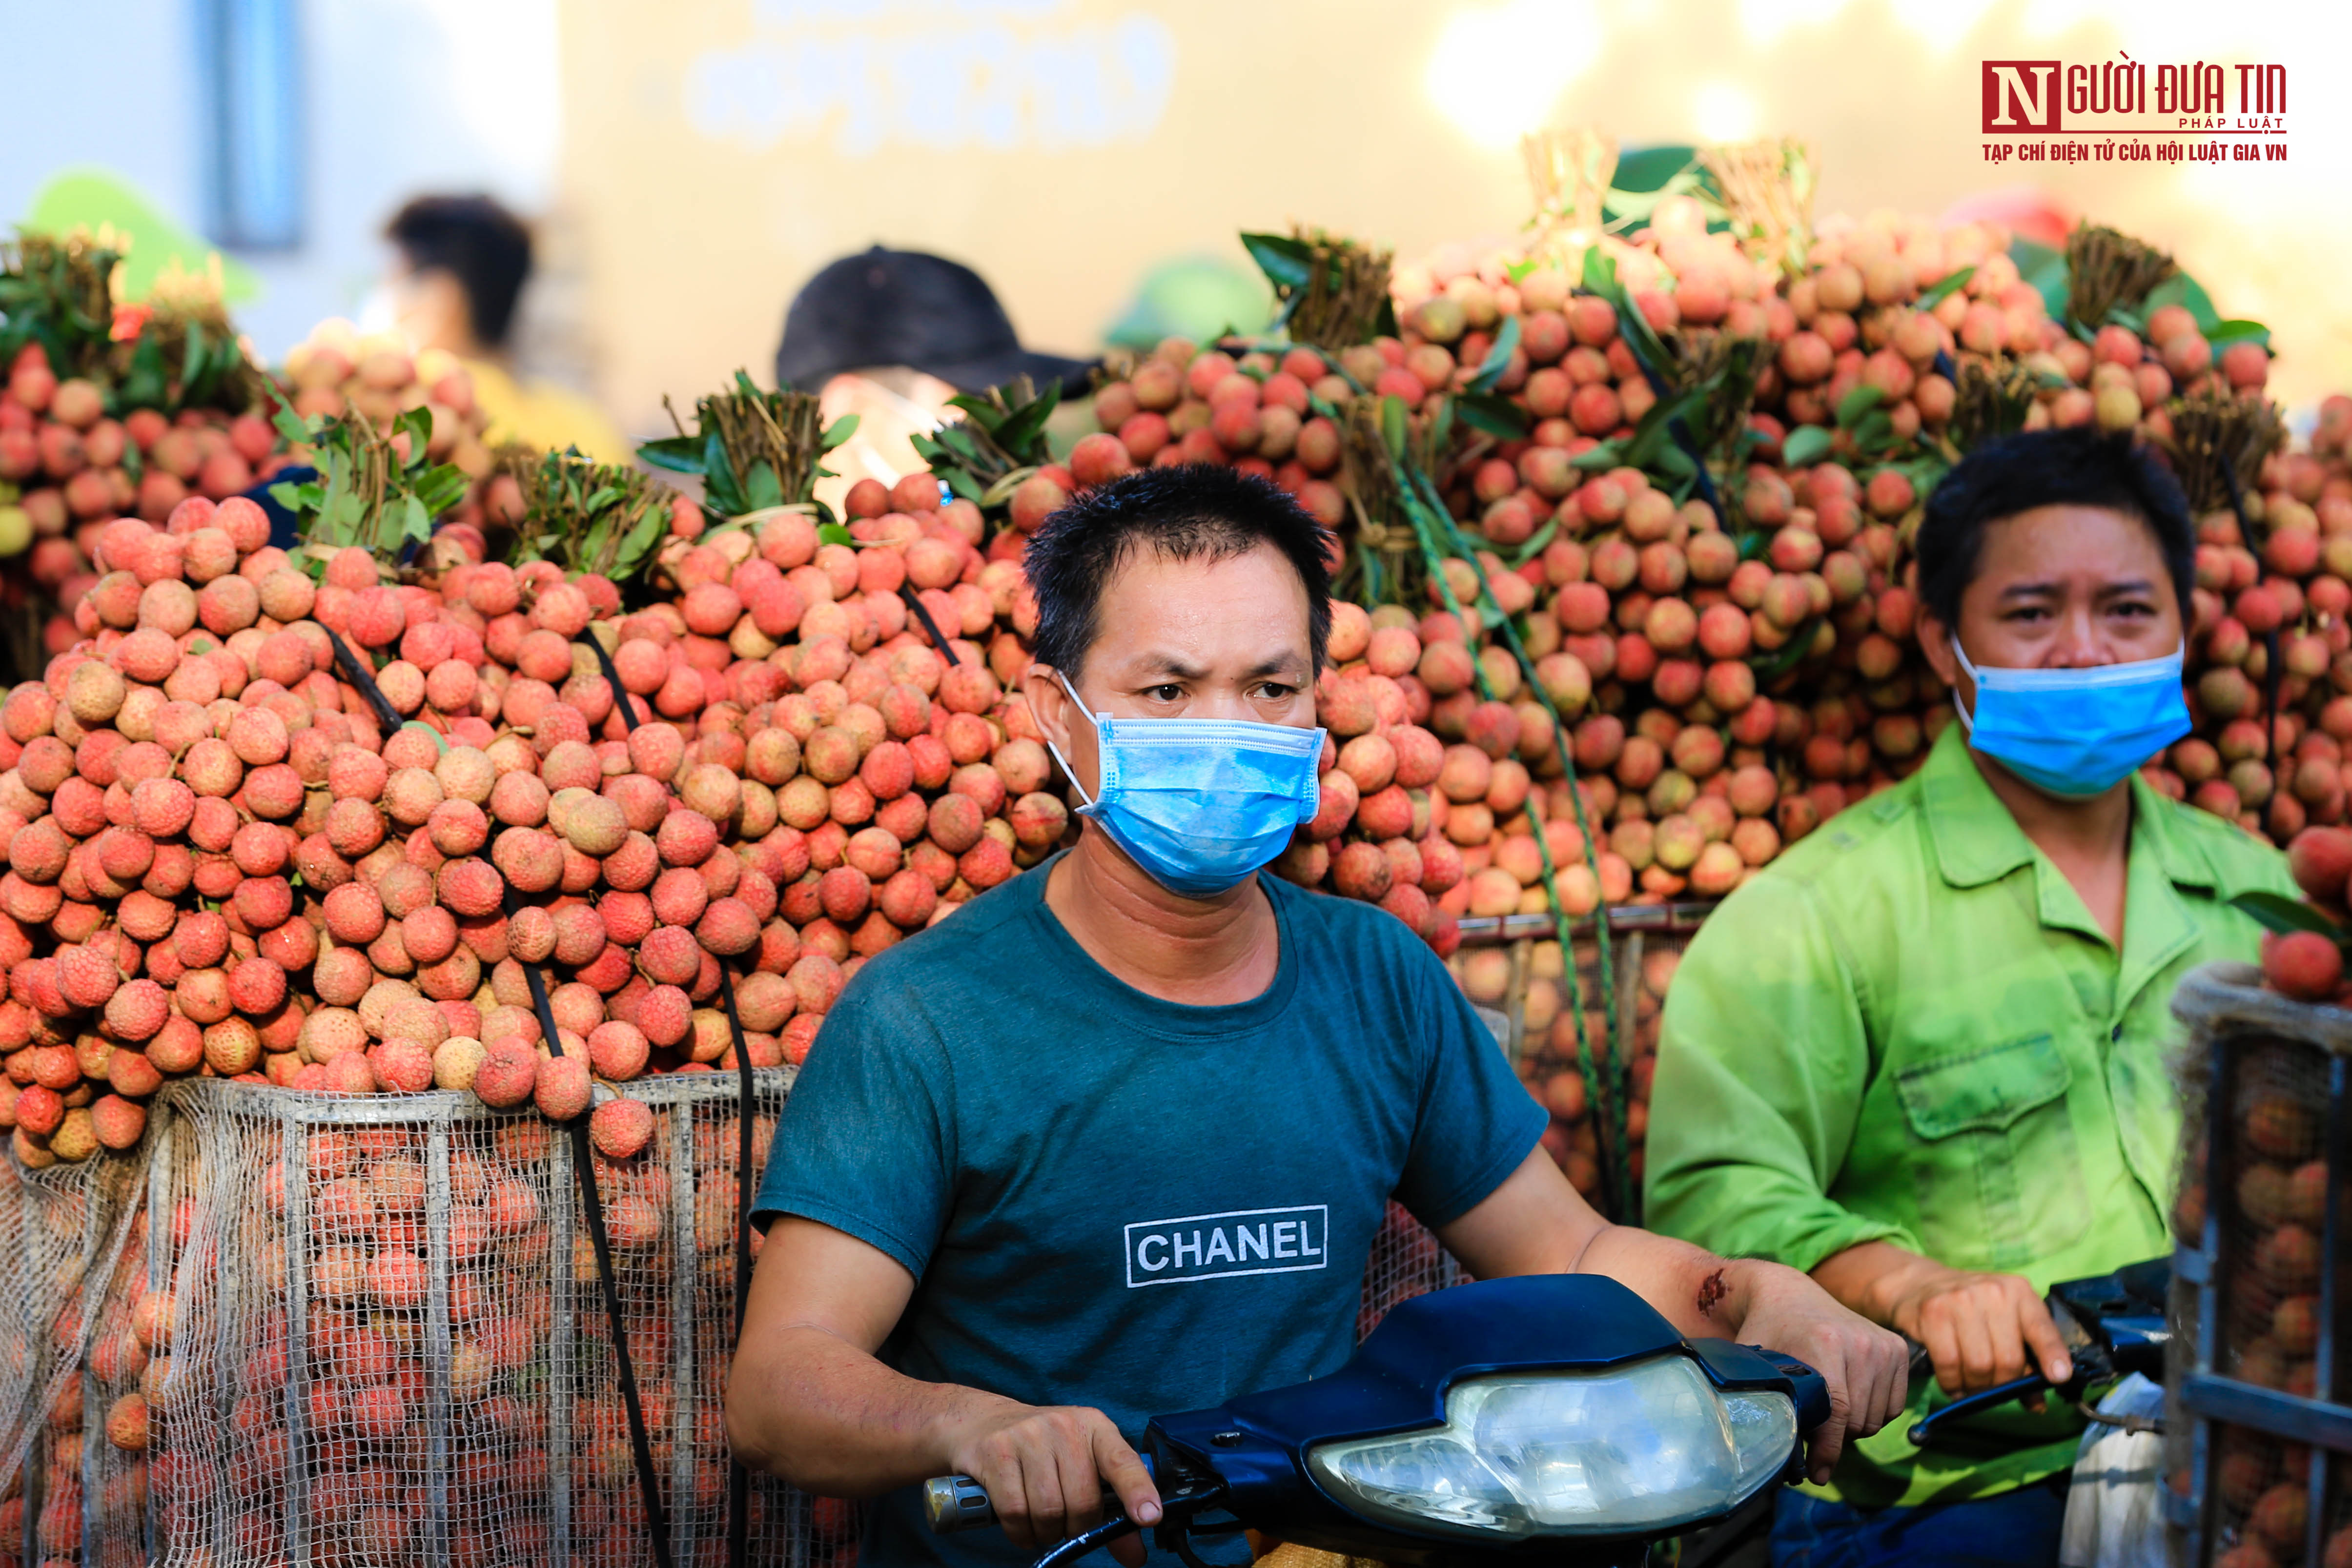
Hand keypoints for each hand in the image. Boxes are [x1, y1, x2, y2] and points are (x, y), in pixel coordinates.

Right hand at [943, 1400, 1161, 1566]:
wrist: (982, 1422)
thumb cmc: (1043, 1450)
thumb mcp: (1081, 1466)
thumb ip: (1111, 1511)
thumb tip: (1134, 1556)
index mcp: (1095, 1427)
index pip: (1123, 1460)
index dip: (1138, 1490)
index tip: (1149, 1516)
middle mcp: (1064, 1426)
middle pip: (1083, 1501)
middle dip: (1076, 1527)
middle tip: (1066, 1525)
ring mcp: (1028, 1436)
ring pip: (1049, 1510)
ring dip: (1048, 1532)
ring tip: (1043, 1523)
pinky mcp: (997, 1452)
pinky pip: (1016, 1512)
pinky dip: (1021, 1532)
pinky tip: (1022, 1526)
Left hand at [1729, 1262, 1911, 1484]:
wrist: (1788, 1295)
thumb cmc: (1767, 1334)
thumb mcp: (1757, 1365)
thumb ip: (1766, 1406)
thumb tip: (1774, 1460)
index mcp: (1825, 1343)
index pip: (1837, 1414)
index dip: (1827, 1451)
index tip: (1816, 1475)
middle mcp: (1861, 1342)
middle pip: (1859, 1421)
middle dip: (1835, 1439)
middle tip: (1812, 1434)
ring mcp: (1883, 1344)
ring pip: (1878, 1418)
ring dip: (1854, 1428)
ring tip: (1827, 1414)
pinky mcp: (1898, 1348)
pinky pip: (1894, 1406)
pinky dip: (1874, 1413)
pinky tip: (1850, 1400)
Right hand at [1884, 1266, 2070, 1402]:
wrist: (1920, 1284)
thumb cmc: (1972, 1310)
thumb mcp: (2005, 1323)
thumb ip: (2026, 1360)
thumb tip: (2037, 1404)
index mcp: (2020, 1293)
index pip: (2042, 1328)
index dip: (2052, 1354)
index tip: (2059, 1376)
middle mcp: (1994, 1292)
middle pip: (2008, 1359)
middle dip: (2002, 1384)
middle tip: (1991, 1387)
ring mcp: (1961, 1300)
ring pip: (1979, 1365)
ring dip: (1976, 1386)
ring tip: (1971, 1384)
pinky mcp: (1933, 1312)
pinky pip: (1949, 1364)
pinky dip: (1952, 1383)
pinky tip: (1953, 1383)